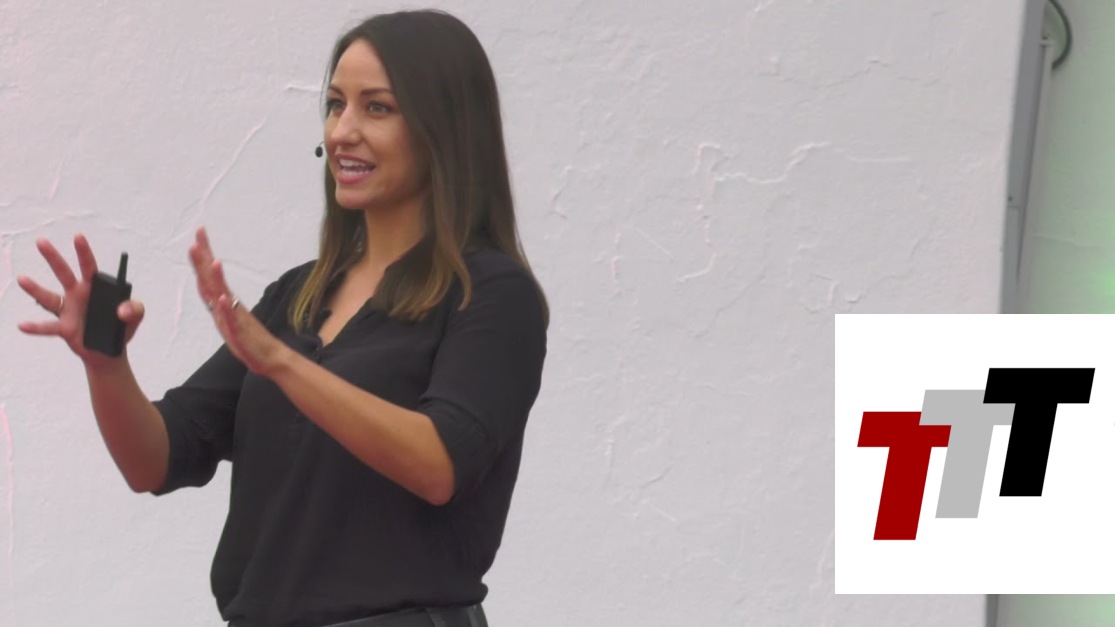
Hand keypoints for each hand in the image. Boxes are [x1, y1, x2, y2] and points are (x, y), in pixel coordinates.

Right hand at [16, 234, 145, 367]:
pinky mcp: (64, 329)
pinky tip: (22, 325)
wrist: (110, 351)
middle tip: (41, 241)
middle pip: (64, 273)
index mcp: (94, 288)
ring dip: (35, 289)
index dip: (84, 252)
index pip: (89, 266)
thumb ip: (135, 309)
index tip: (78, 236)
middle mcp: (78, 295)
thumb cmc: (120, 328)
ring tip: (22, 279)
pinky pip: (48, 327)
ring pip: (49, 297)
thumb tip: (123, 310)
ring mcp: (69, 311)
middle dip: (53, 257)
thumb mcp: (135, 317)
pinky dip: (35, 327)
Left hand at [189, 227, 289, 375]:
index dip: (202, 255)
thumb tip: (209, 289)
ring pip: (223, 294)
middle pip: (213, 277)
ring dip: (216, 277)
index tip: (198, 234)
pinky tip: (222, 297)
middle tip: (200, 232)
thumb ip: (218, 305)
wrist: (269, 358)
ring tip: (211, 259)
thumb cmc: (249, 341)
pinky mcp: (240, 331)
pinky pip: (232, 318)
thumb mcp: (227, 321)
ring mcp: (235, 317)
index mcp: (224, 302)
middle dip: (205, 254)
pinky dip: (226, 307)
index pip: (209, 275)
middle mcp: (229, 305)